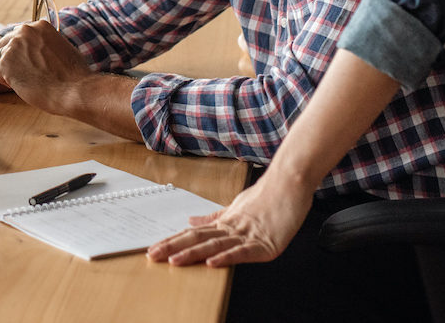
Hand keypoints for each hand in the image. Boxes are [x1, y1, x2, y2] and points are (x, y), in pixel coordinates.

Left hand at [0, 21, 91, 114]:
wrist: (74, 91)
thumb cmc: (74, 75)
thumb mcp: (62, 47)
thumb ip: (45, 44)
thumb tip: (36, 49)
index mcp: (39, 26)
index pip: (19, 35)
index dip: (24, 52)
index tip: (32, 62)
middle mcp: (24, 31)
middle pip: (5, 45)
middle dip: (14, 60)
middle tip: (31, 74)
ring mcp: (13, 46)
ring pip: (0, 60)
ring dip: (11, 72)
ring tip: (31, 81)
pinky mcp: (5, 63)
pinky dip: (7, 83)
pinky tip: (25, 86)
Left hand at [147, 171, 312, 266]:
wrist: (290, 181)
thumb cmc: (267, 195)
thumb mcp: (237, 207)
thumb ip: (215, 217)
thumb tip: (191, 221)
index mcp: (225, 222)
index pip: (194, 234)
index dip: (173, 241)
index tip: (153, 248)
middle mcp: (232, 228)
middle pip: (198, 239)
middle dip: (174, 248)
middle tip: (153, 255)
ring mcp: (248, 235)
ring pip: (216, 245)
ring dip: (194, 254)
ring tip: (175, 260)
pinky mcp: (265, 243)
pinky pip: (243, 251)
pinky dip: (227, 257)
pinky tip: (212, 262)